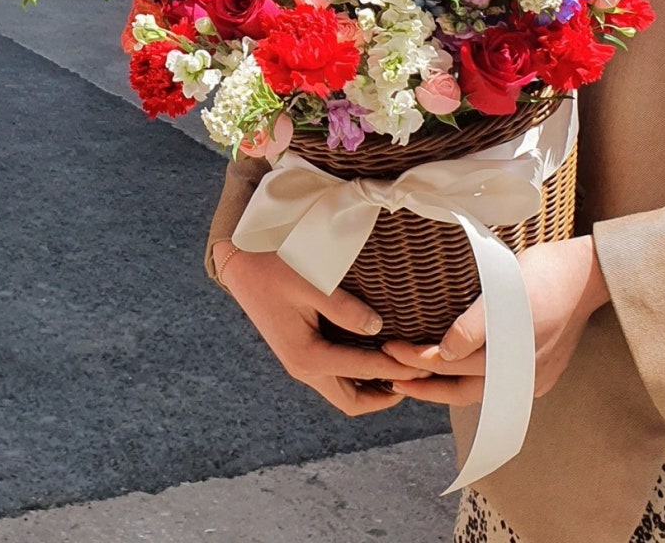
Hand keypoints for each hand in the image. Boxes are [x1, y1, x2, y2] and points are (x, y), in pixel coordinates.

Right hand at [212, 242, 429, 415]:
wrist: (240, 262)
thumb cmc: (274, 267)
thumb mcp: (310, 283)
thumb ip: (343, 308)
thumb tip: (377, 327)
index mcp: (307, 356)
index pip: (364, 370)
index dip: (397, 370)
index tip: (425, 365)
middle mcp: (303, 368)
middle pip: (351, 401)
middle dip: (386, 396)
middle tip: (418, 379)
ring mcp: (299, 362)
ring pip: (342, 392)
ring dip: (372, 388)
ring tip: (403, 372)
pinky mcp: (300, 351)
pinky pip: (334, 376)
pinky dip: (358, 375)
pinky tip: (375, 356)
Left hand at [383, 236, 609, 406]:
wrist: (589, 272)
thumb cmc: (546, 274)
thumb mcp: (507, 294)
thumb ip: (476, 327)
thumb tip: (444, 355)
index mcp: (513, 362)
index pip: (453, 369)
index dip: (417, 362)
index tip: (390, 351)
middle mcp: (522, 378)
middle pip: (462, 391)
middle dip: (425, 384)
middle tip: (390, 375)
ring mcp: (532, 376)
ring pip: (478, 389)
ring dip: (445, 384)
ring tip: (414, 378)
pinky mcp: (539, 368)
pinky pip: (495, 381)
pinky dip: (469, 378)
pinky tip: (454, 366)